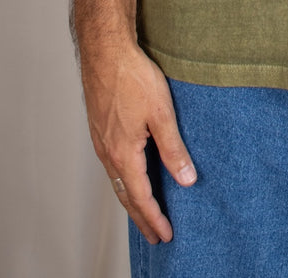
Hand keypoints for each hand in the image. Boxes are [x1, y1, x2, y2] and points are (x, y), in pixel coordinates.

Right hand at [81, 40, 196, 242]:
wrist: (105, 50)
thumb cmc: (132, 77)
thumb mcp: (162, 113)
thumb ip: (173, 148)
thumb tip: (187, 180)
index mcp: (123, 153)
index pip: (140, 196)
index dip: (154, 217)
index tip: (165, 235)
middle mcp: (108, 152)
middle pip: (125, 195)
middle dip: (141, 217)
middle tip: (155, 235)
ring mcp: (101, 140)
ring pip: (116, 180)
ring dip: (131, 199)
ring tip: (144, 211)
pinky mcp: (100, 128)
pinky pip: (111, 164)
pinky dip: (123, 180)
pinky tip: (131, 175)